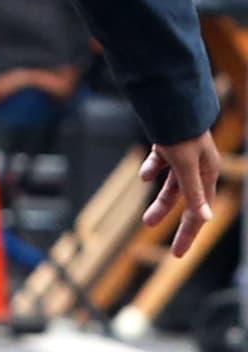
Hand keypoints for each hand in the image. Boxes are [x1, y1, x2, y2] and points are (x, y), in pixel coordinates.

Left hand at [139, 132, 219, 255]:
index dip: (188, 234)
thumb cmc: (180, 130)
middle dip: (169, 216)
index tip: (177, 255)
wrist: (170, 96)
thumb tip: (205, 219)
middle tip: (154, 233)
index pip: (198, 212)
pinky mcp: (169, 144)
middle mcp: (198, 166)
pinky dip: (153, 169)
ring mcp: (183, 155)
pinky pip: (162, 163)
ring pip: (172, 184)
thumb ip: (194, 192)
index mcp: (207, 174)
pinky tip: (144, 175)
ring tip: (146, 220)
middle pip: (185, 200)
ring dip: (159, 200)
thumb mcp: (185, 164)